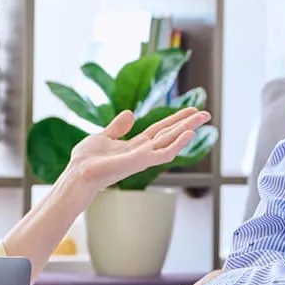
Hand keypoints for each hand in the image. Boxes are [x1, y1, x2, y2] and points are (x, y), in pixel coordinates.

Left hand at [67, 107, 210, 192]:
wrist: (78, 174)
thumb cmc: (86, 160)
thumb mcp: (103, 137)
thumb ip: (117, 128)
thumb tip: (130, 114)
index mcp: (135, 145)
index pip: (160, 130)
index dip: (175, 120)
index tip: (190, 110)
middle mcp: (143, 151)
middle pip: (170, 134)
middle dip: (187, 123)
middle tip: (206, 113)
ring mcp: (144, 157)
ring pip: (171, 141)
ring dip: (188, 129)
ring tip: (203, 117)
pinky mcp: (142, 162)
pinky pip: (165, 153)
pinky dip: (178, 143)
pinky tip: (189, 133)